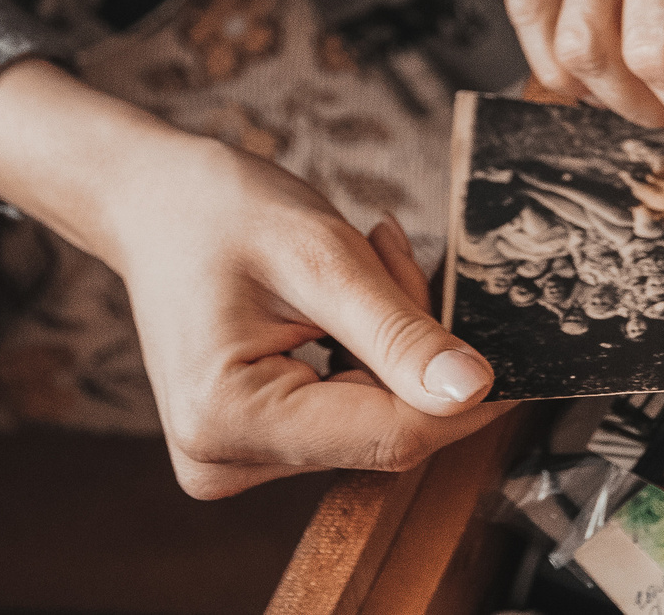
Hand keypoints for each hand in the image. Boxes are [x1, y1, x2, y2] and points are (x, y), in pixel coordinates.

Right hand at [0, 62, 508, 497]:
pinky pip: (348, 414)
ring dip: (390, 344)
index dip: (465, 393)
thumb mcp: (322, 256)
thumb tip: (475, 391)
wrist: (153, 202)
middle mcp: (223, 461)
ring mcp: (234, 460)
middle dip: (412, 346)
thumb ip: (398, 333)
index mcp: (229, 420)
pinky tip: (341, 301)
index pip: (393, 435)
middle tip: (390, 251)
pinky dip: (365, 355)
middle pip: (385, 427)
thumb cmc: (219, 212)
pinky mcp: (250, 447)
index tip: (510, 344)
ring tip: (358, 260)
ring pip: (374, 419)